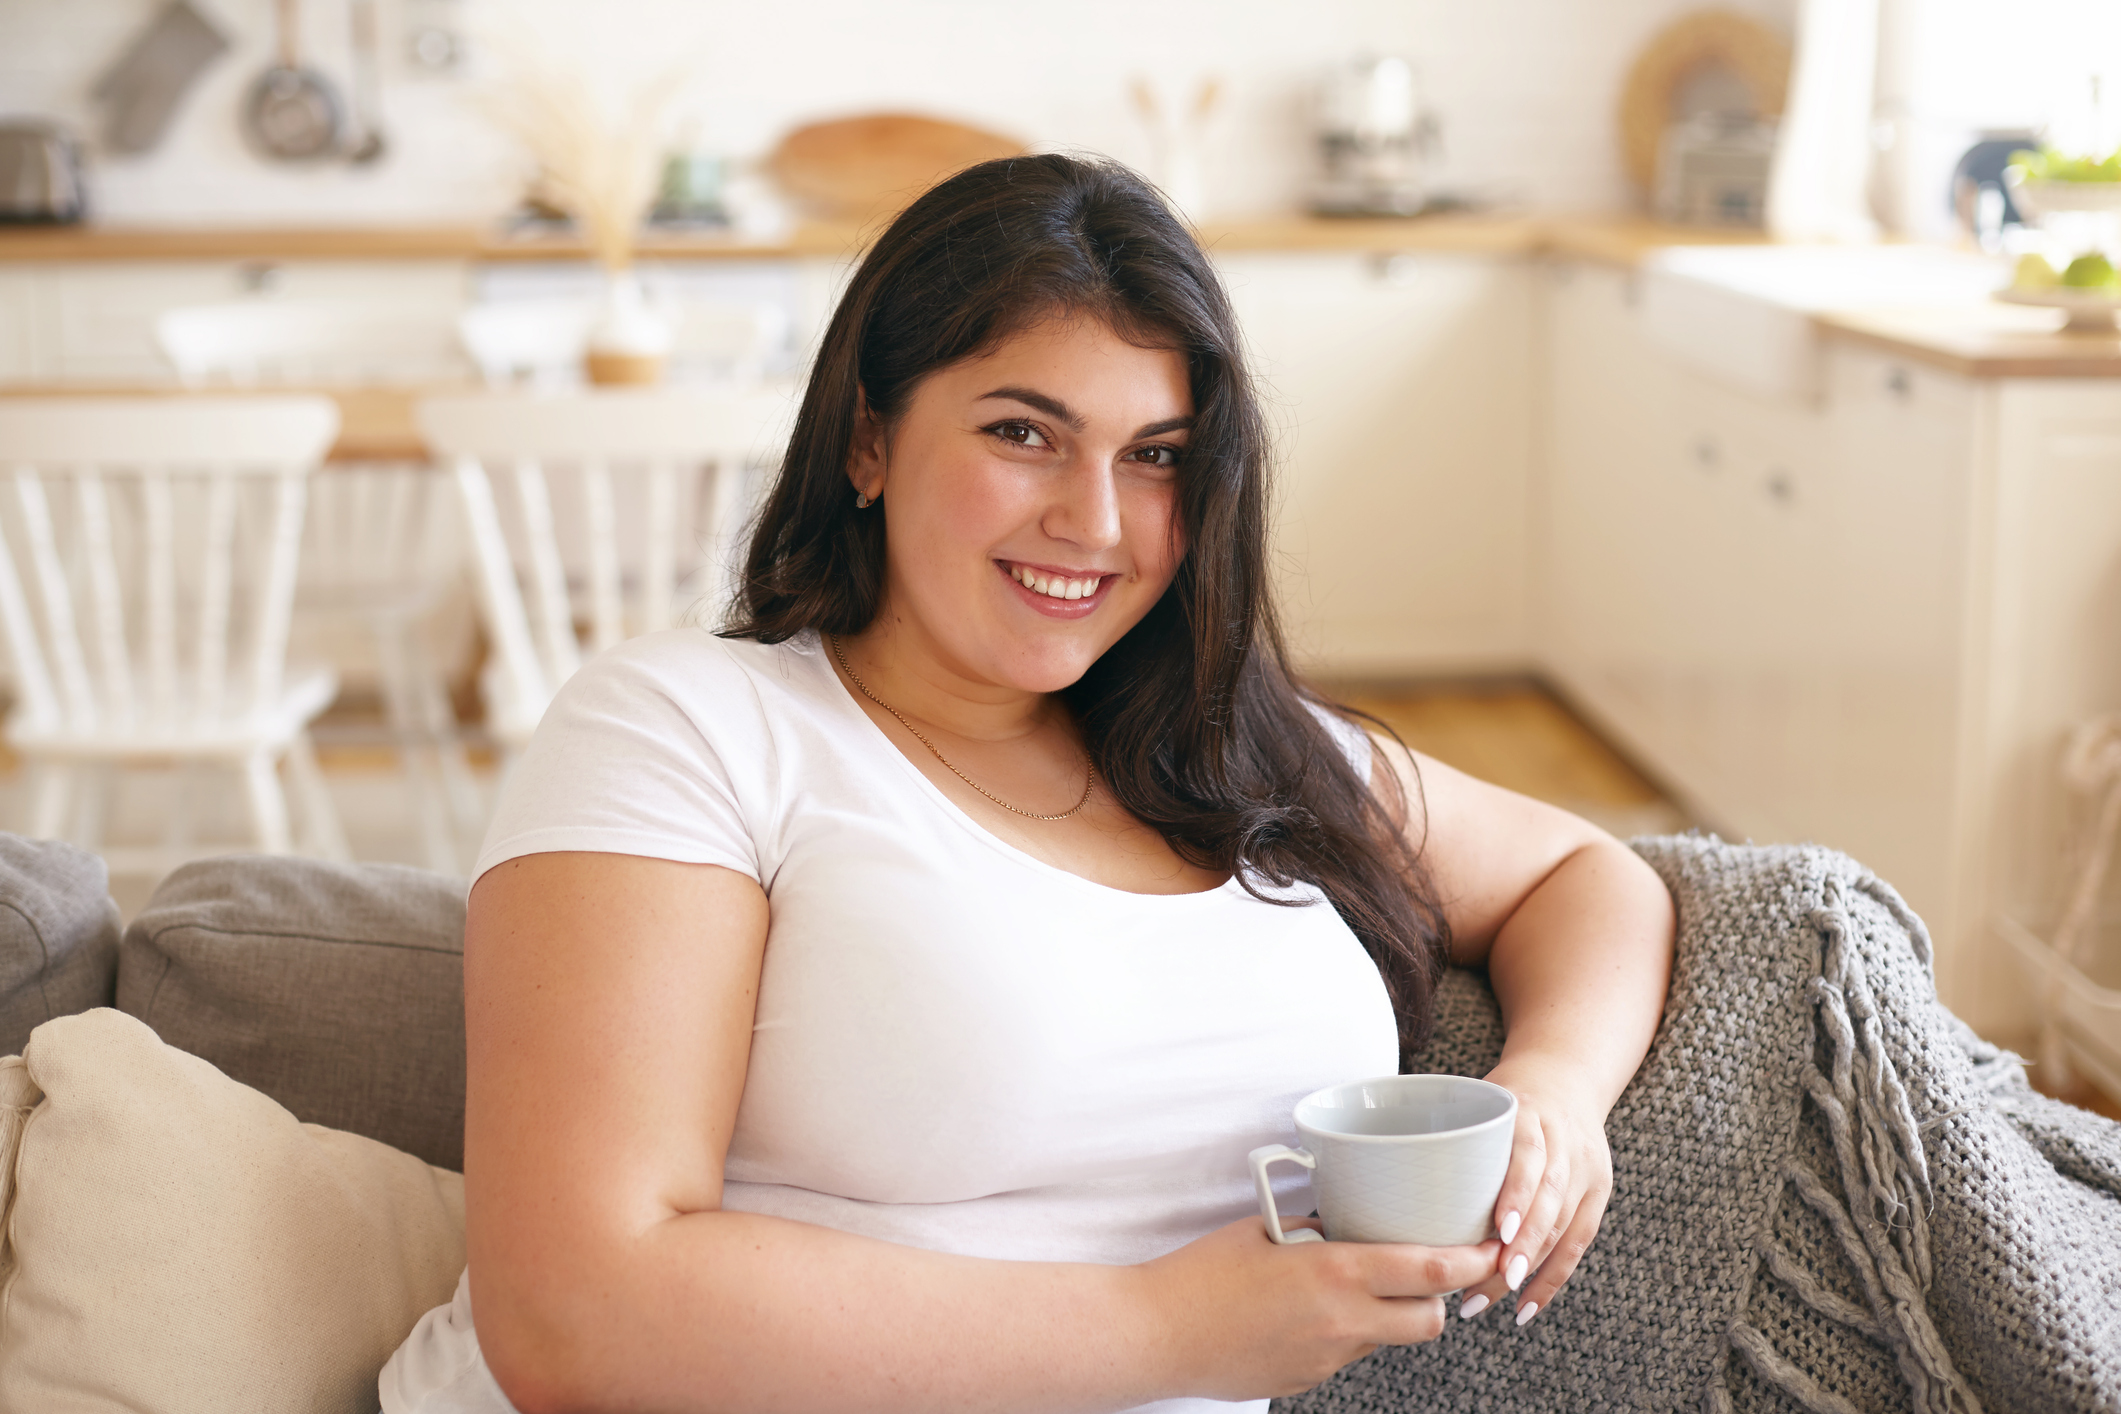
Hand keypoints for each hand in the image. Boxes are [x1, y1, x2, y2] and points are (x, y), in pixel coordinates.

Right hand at [1134, 1215, 1500, 1400]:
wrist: (1156, 1334)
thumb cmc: (1200, 1274)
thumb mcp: (1266, 1231)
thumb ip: (1316, 1232)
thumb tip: (1344, 1229)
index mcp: (1335, 1273)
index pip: (1431, 1271)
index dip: (1471, 1261)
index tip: (1489, 1248)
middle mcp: (1342, 1321)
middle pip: (1428, 1321)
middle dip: (1438, 1299)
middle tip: (1428, 1273)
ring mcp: (1326, 1358)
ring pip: (1385, 1338)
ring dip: (1386, 1315)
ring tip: (1347, 1288)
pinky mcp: (1306, 1380)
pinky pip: (1344, 1354)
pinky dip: (1341, 1333)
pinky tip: (1303, 1315)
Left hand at [1457, 1060, 1614, 1326]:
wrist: (1566, 1078)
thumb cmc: (1507, 1097)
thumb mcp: (1481, 1100)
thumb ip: (1449, 1135)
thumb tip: (1381, 1176)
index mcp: (1532, 1113)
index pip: (1530, 1154)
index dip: (1517, 1193)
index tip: (1498, 1230)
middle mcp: (1566, 1143)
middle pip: (1551, 1199)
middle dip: (1524, 1245)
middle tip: (1494, 1280)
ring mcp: (1588, 1171)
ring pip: (1565, 1228)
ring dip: (1530, 1270)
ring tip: (1490, 1299)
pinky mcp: (1598, 1195)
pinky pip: (1578, 1244)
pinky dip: (1552, 1279)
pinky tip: (1524, 1306)